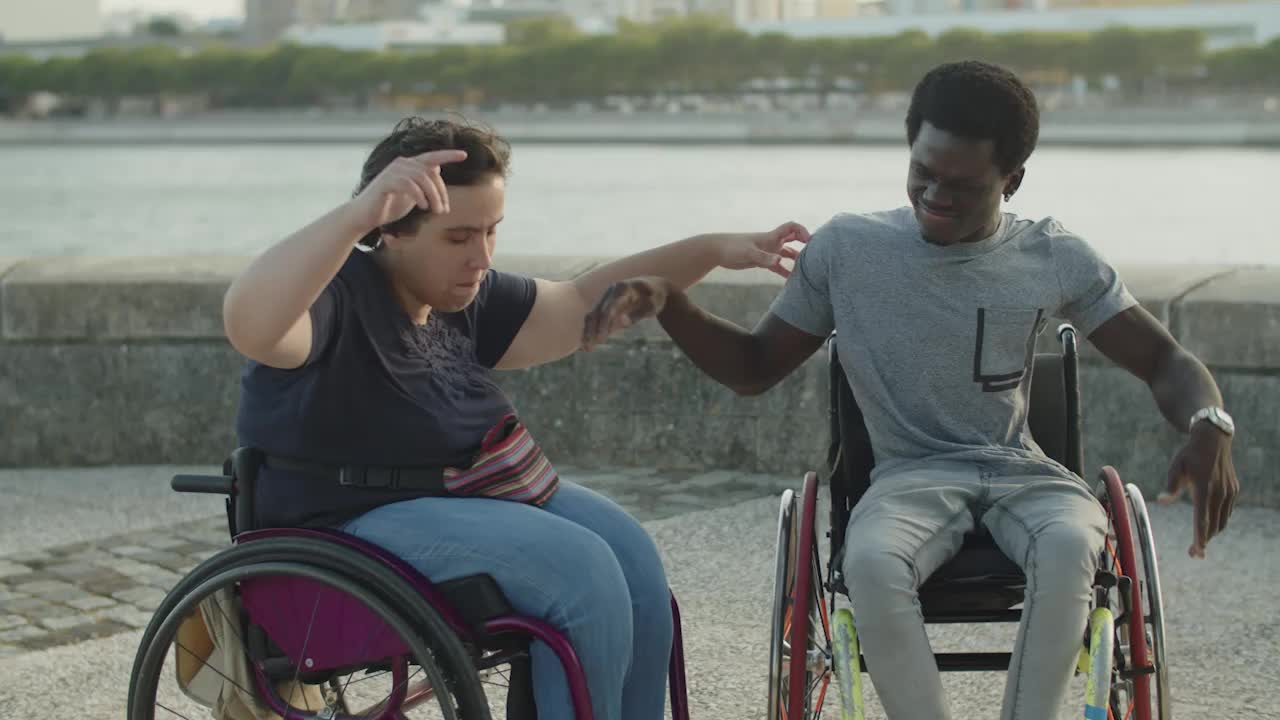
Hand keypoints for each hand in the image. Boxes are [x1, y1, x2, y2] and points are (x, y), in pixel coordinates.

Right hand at [347, 150, 468, 230]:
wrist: (365, 216)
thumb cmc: (389, 207)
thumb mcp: (412, 195)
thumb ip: (423, 183)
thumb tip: (437, 169)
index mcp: (409, 166)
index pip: (431, 157)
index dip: (448, 155)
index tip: (464, 155)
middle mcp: (401, 164)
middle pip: (431, 172)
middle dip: (441, 192)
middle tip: (443, 211)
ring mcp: (393, 171)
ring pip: (422, 179)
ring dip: (433, 196)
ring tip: (436, 211)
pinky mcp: (386, 182)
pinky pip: (409, 186)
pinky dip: (419, 197)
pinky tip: (423, 207)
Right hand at [580, 277, 669, 350]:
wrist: (653, 288)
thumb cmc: (654, 298)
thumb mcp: (651, 306)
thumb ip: (637, 314)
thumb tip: (622, 322)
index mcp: (622, 289)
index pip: (609, 308)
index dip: (604, 324)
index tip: (601, 340)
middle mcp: (611, 291)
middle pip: (597, 312)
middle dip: (592, 330)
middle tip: (589, 348)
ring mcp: (607, 297)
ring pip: (592, 315)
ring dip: (587, 331)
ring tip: (585, 348)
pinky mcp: (606, 305)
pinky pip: (595, 317)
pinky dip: (591, 330)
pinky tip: (587, 344)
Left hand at [718, 221, 810, 277]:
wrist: (717, 251)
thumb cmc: (732, 248)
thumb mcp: (749, 253)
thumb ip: (764, 257)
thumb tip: (779, 260)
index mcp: (771, 237)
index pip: (792, 227)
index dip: (802, 231)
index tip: (808, 242)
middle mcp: (772, 242)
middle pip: (793, 239)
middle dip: (805, 244)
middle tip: (816, 254)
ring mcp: (768, 252)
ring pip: (787, 254)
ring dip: (797, 260)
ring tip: (808, 269)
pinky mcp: (762, 261)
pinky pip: (778, 266)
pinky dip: (785, 271)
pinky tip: (792, 281)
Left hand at [1159, 424, 1238, 557]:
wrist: (1213, 441)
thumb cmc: (1189, 455)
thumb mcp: (1176, 468)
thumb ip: (1171, 486)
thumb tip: (1162, 501)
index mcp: (1203, 487)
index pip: (1201, 518)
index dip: (1199, 537)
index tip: (1197, 551)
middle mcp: (1219, 492)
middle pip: (1213, 525)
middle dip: (1204, 541)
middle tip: (1194, 553)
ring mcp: (1229, 492)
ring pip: (1222, 521)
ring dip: (1212, 533)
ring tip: (1200, 541)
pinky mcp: (1234, 490)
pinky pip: (1226, 512)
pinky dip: (1218, 521)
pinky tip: (1209, 524)